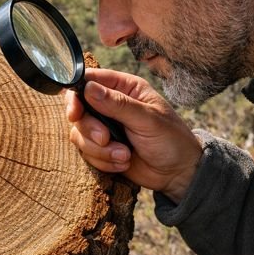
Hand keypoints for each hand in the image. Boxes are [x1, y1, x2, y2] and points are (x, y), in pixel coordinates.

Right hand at [65, 68, 201, 201]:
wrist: (178, 173)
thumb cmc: (171, 139)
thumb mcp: (148, 119)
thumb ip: (118, 104)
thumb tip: (89, 88)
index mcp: (124, 88)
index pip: (90, 80)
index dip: (77, 94)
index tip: (75, 113)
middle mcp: (110, 104)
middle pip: (79, 110)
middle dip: (89, 129)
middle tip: (105, 139)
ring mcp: (104, 127)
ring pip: (79, 134)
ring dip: (100, 150)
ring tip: (124, 156)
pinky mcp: (101, 148)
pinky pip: (87, 153)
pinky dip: (103, 161)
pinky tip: (123, 163)